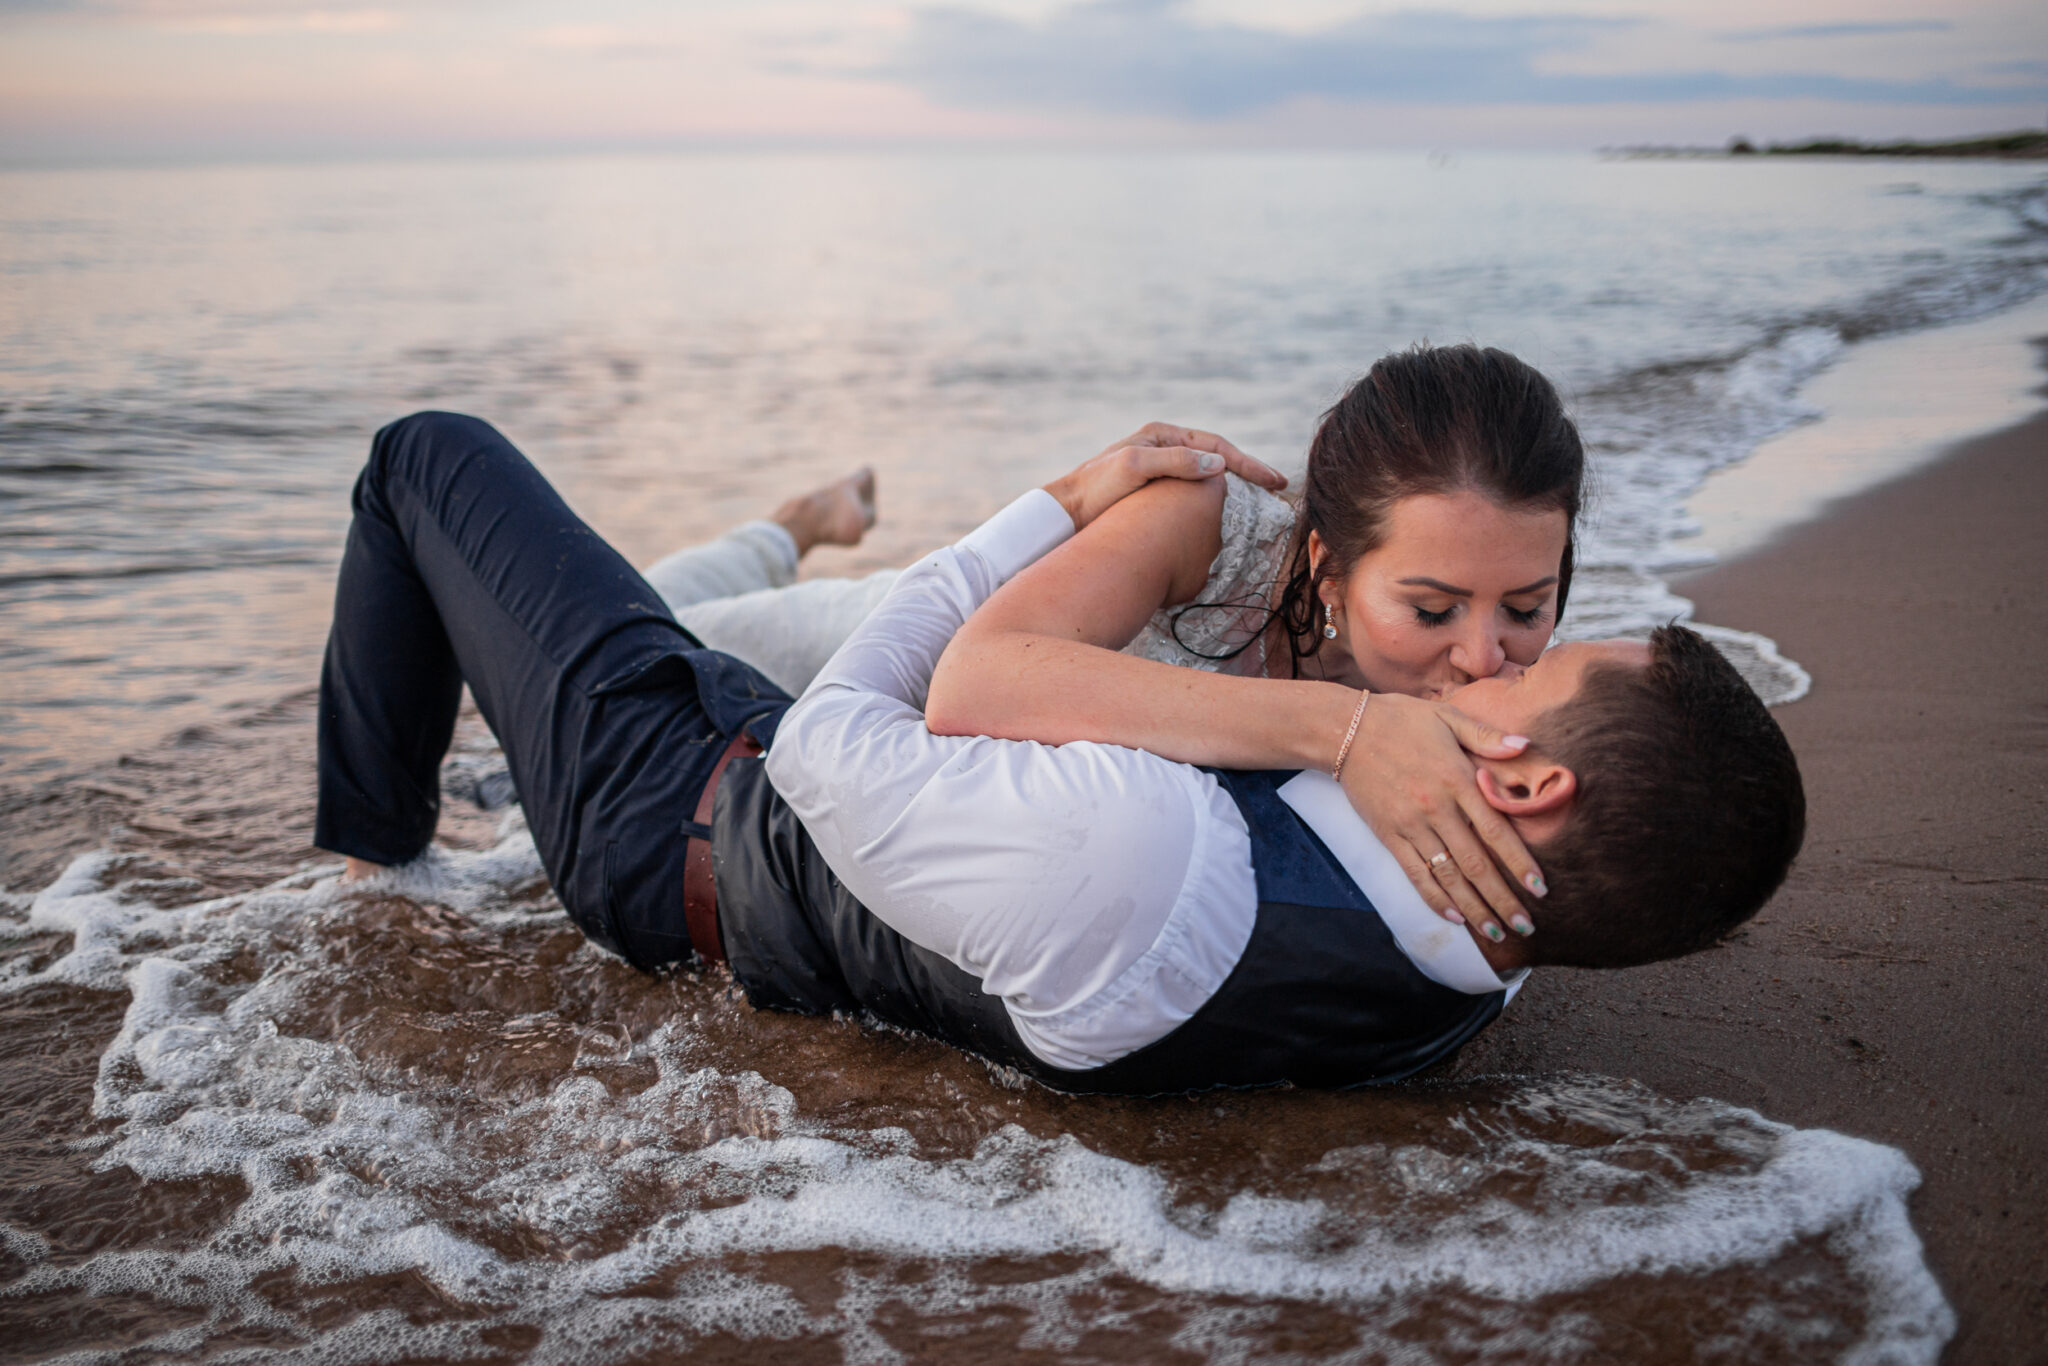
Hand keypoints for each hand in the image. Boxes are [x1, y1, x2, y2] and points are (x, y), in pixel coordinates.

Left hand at [1042, 422, 1285, 530]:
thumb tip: (1218, 465)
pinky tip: (1225, 513)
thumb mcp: (1134, 468)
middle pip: (1217, 457)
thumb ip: (1175, 463)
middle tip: (1277, 488)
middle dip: (1249, 471)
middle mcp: (1164, 448)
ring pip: (1207, 475)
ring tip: (1260, 499)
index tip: (1273, 482)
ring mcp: (1161, 469)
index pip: (1217, 446)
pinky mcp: (1155, 490)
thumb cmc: (1096, 488)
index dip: (1248, 464)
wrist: (1067, 512)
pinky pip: (1193, 491)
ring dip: (1234, 485)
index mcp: (1163, 435)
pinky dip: (1214, 499)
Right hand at [1334, 693, 1545, 944]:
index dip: (1519, 863)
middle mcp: (1437, 808)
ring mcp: (1411, 825)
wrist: (1345, 731)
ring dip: (1473, 908)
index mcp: (1457, 780)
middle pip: (1476, 863)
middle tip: (1525, 926)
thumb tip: (1526, 745)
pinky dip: (1434, 898)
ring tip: (1495, 932)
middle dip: (1503, 898)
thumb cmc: (1401, 720)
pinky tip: (1454, 917)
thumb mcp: (1448, 717)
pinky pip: (1415, 873)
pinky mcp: (1388, 835)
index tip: (1540, 889)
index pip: (1496, 831)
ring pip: (1448, 876)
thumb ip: (1487, 737)